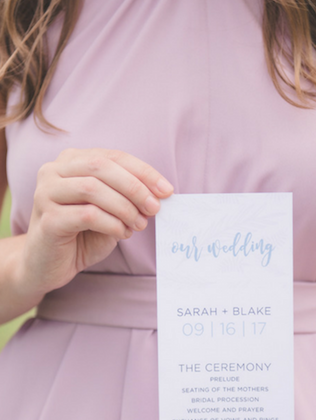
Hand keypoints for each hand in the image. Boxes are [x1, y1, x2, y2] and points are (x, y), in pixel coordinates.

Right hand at [20, 148, 172, 297]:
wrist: (50, 263)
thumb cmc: (84, 233)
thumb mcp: (112, 209)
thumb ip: (129, 196)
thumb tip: (162, 192)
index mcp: (72, 161)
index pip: (113, 156)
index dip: (143, 172)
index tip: (167, 190)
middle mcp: (53, 171)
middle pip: (101, 166)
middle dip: (135, 187)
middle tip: (154, 208)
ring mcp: (45, 193)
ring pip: (92, 188)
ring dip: (124, 208)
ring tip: (139, 225)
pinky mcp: (46, 219)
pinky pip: (87, 215)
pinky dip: (112, 224)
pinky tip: (122, 233)